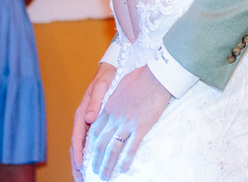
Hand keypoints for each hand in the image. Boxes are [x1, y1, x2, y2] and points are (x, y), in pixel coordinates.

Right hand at [72, 63, 117, 177]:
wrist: (110, 70)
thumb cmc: (105, 78)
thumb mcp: (101, 87)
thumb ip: (95, 102)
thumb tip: (88, 118)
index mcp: (81, 114)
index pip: (76, 138)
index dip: (78, 153)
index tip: (80, 166)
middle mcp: (82, 120)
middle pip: (76, 147)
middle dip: (77, 164)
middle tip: (80, 179)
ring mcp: (87, 123)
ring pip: (82, 146)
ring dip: (81, 162)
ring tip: (84, 177)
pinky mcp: (94, 123)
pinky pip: (89, 142)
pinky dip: (90, 154)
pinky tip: (94, 162)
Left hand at [90, 65, 170, 179]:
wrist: (156, 76)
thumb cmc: (140, 77)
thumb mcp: (120, 87)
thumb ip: (113, 99)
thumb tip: (111, 106)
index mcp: (108, 108)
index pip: (95, 131)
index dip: (91, 145)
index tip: (90, 154)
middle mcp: (114, 118)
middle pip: (100, 143)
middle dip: (95, 160)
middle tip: (94, 171)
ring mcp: (127, 124)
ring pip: (113, 149)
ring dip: (107, 165)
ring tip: (104, 176)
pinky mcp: (141, 127)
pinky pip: (131, 148)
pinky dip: (126, 160)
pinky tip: (123, 169)